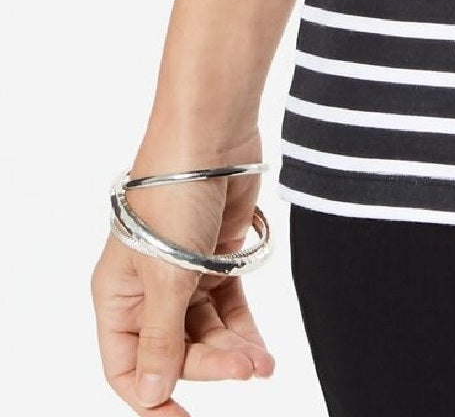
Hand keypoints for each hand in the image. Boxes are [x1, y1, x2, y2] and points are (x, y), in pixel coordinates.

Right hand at [91, 134, 276, 414]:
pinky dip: (244, 328)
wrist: (211, 139)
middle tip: (246, 370)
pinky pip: (229, 307)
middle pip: (174, 350)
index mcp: (116, 296)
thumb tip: (153, 388)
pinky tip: (262, 348)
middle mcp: (146, 288)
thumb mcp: (166, 276)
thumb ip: (162, 336)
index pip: (125, 364)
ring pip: (206, 331)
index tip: (184, 416)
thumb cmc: (173, 197)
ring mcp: (183, 273)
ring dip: (233, 351)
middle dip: (209, 365)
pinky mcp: (218, 257)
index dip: (152, 393)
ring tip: (263, 365)